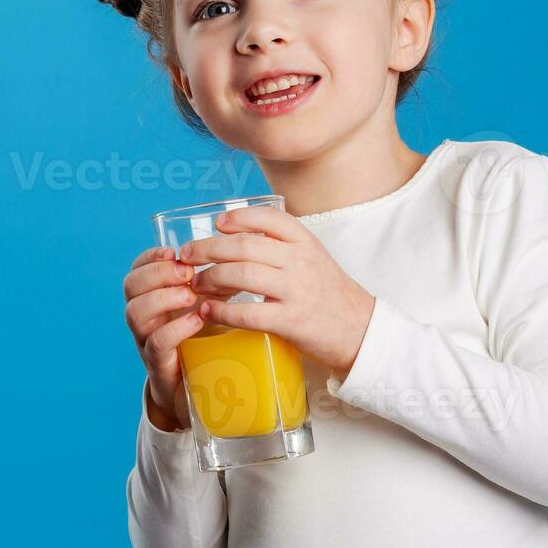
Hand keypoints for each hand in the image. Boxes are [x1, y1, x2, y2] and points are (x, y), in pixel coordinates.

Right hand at [122, 245, 206, 430]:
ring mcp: (145, 338)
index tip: (173, 251)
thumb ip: (215, 279)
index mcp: (149, 294)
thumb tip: (243, 251)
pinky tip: (196, 319)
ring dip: (162, 298)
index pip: (137, 268)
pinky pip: (156, 342)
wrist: (193, 383)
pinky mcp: (157, 362)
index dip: (150, 257)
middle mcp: (142, 314)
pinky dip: (175, 328)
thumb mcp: (206, 301)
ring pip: (136, 312)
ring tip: (190, 295)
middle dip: (157, 274)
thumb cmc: (200, 334)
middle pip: (131, 286)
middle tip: (187, 273)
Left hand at [180, 206, 375, 376]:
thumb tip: (232, 235)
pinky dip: (222, 311)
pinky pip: (248, 313)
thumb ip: (279, 245)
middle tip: (188, 255)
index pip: (268, 218)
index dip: (238, 218)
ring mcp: (296, 291)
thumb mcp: (311, 257)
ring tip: (196, 283)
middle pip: (244, 246)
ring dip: (211, 278)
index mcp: (305, 242)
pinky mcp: (291, 321)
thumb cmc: (327, 292)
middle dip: (208, 249)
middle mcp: (300, 261)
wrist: (359, 329)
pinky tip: (208, 311)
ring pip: (242, 275)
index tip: (217, 224)